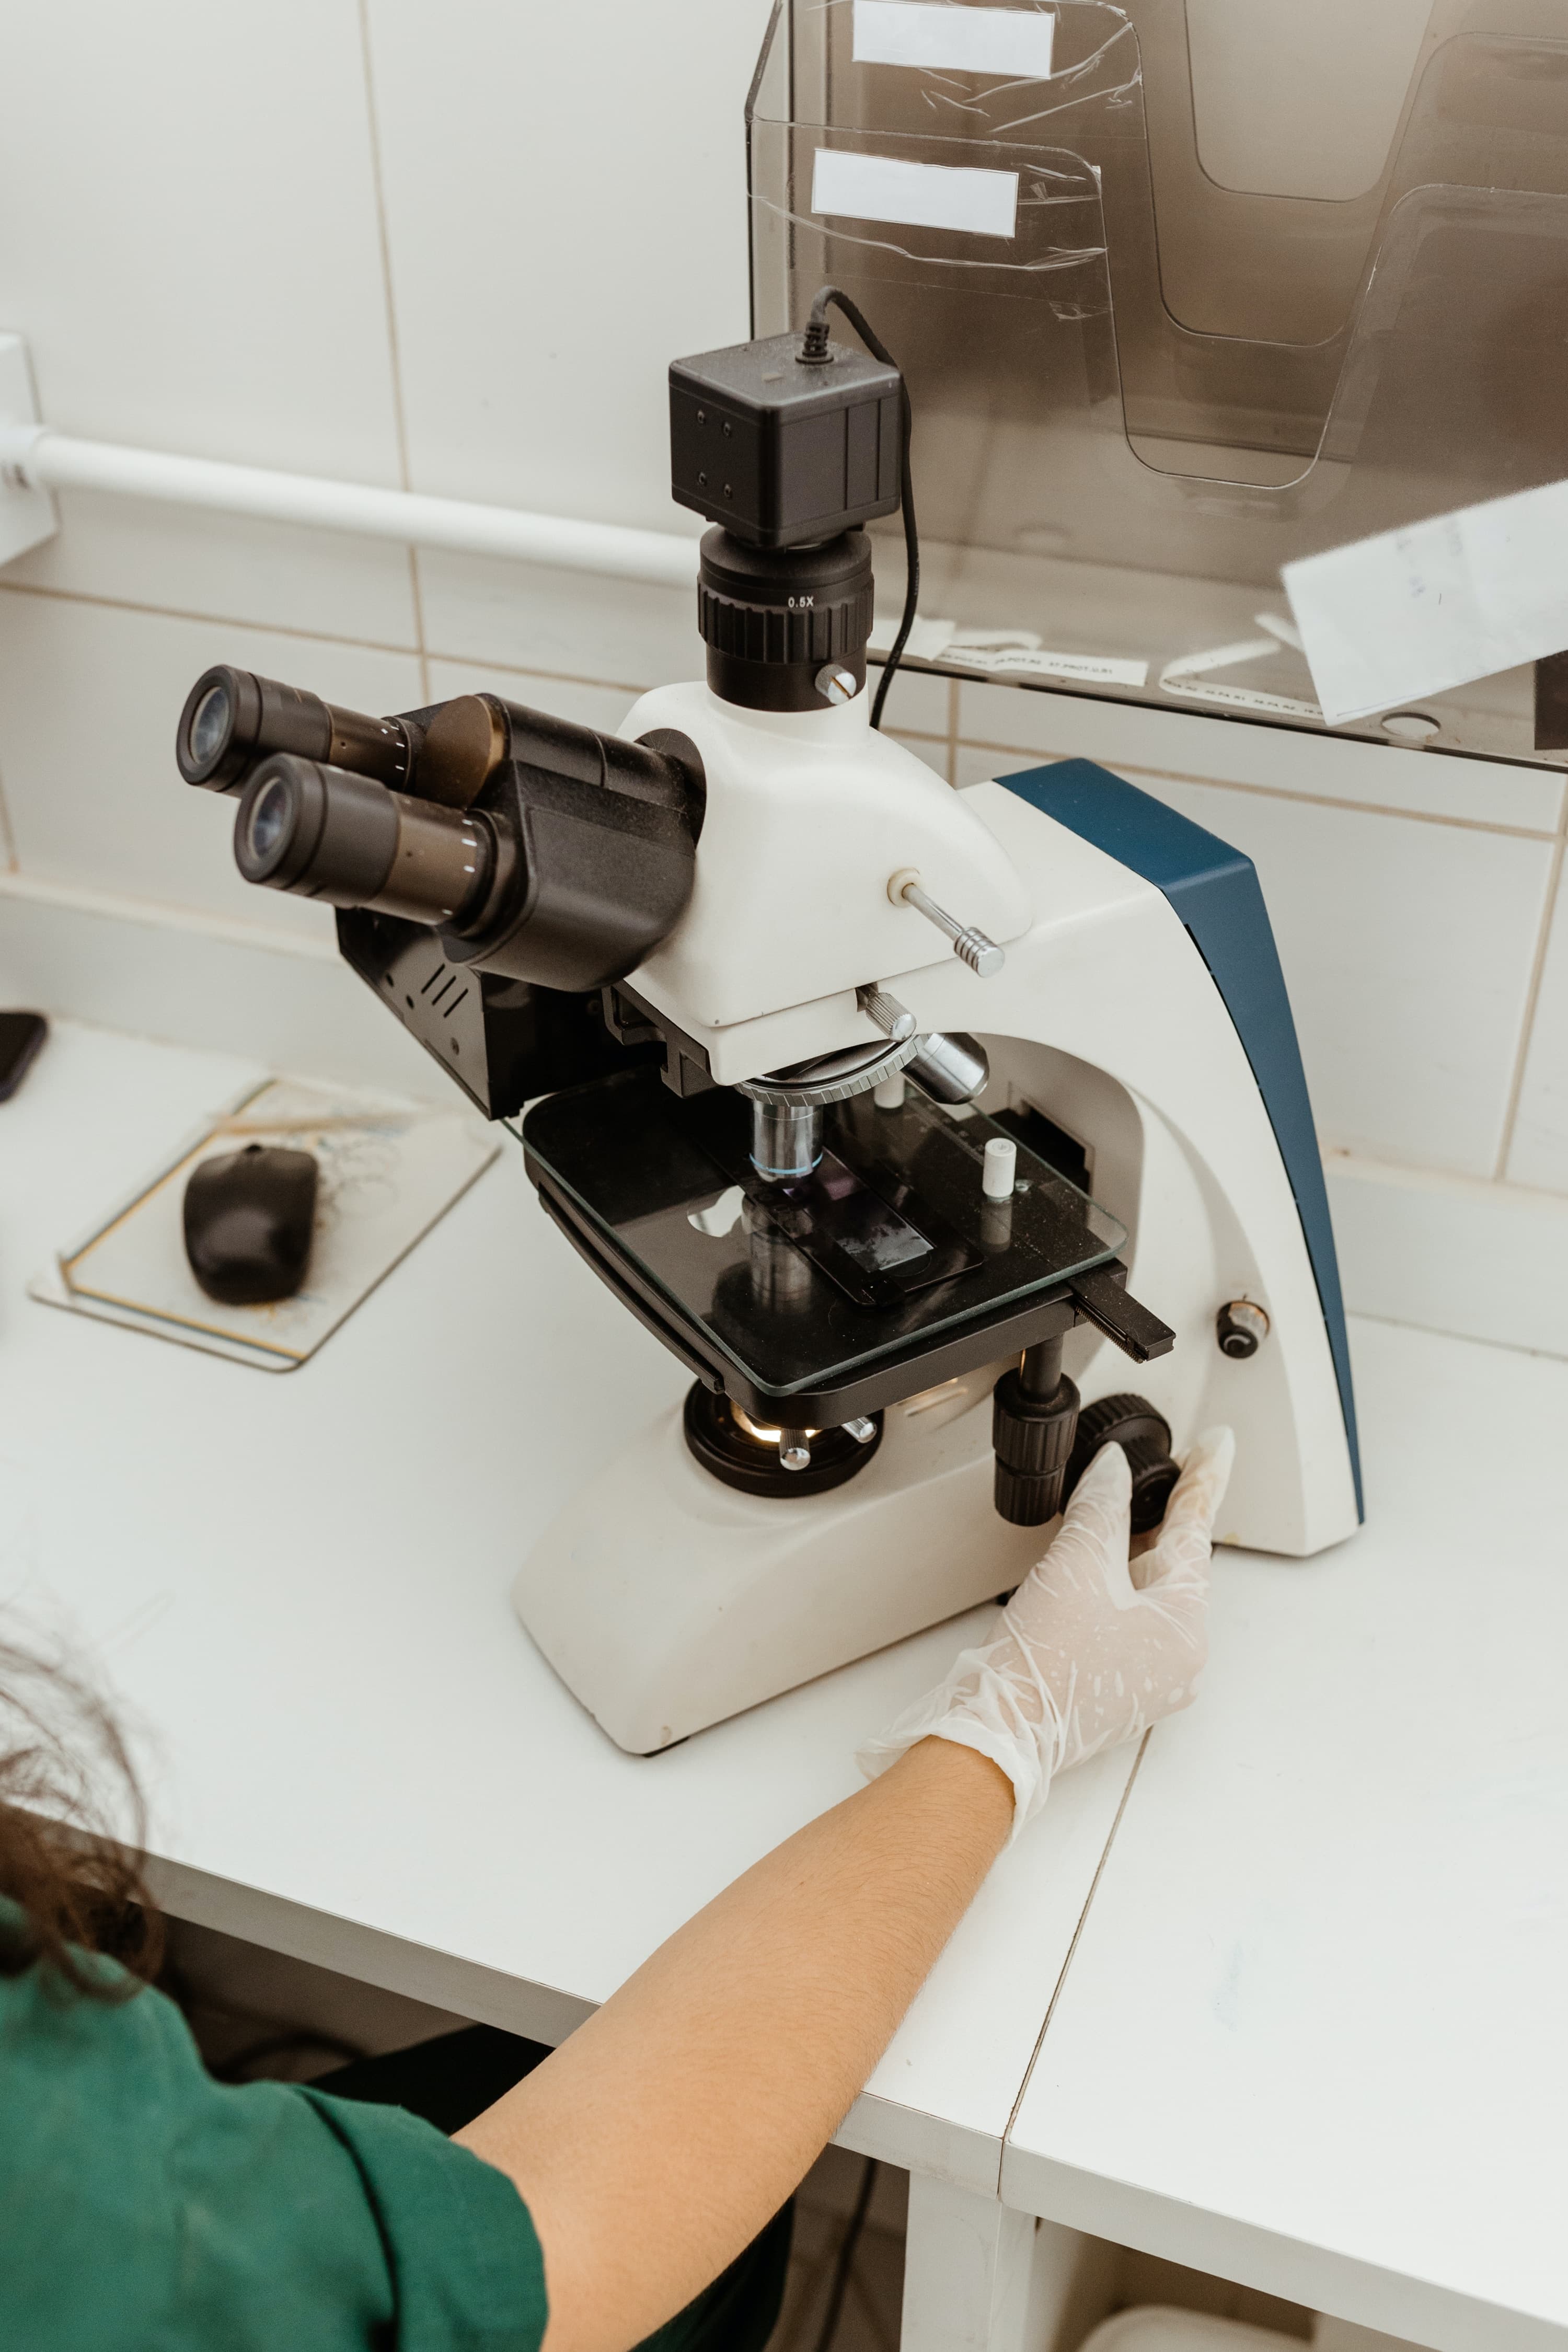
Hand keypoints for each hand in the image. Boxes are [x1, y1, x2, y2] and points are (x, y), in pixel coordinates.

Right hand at [858, 1427, 1234, 1840]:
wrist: (999, 1732)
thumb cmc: (1045, 1661)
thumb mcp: (1078, 1563)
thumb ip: (1102, 1505)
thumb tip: (1113, 1469)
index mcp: (1185, 1628)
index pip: (1196, 1532)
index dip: (1203, 1478)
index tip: (1219, 1443)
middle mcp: (1179, 1660)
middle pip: (1172, 1566)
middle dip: (1160, 1516)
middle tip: (1161, 1468)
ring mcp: (1149, 1679)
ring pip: (1145, 1595)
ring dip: (1130, 1552)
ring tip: (1116, 1513)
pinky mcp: (1115, 1689)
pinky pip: (1125, 1622)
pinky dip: (1111, 1588)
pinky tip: (1090, 1569)